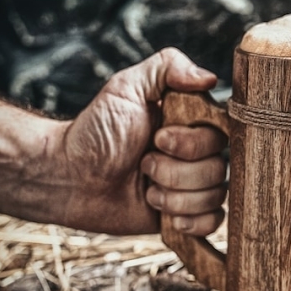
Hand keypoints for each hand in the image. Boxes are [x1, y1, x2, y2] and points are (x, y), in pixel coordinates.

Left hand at [60, 48, 226, 234]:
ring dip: (175, 196)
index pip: (222, 134)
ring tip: (146, 188)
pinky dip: (191, 220)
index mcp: (191, 123)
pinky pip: (212, 222)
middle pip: (218, 168)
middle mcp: (197, 153)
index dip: (193, 143)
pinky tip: (165, 214)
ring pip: (214, 196)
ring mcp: (192, 185)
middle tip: (143, 164)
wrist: (69, 177)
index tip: (159, 140)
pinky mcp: (185, 214)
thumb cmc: (94, 130)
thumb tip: (211, 77)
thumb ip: (168, 68)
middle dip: (175, 171)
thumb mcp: (126, 87)